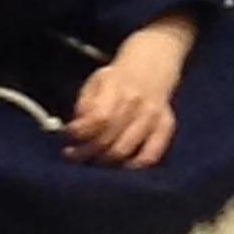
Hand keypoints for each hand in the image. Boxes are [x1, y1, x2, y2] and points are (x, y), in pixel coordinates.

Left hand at [63, 47, 180, 168]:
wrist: (152, 67)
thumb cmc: (117, 80)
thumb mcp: (96, 82)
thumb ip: (85, 105)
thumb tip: (76, 132)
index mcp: (118, 86)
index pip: (99, 118)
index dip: (79, 133)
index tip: (66, 137)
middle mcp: (138, 102)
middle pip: (108, 139)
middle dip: (85, 152)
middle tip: (73, 155)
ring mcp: (154, 116)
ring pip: (124, 151)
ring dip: (102, 162)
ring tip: (91, 161)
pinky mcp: (166, 127)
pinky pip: (151, 155)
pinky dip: (133, 166)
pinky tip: (118, 167)